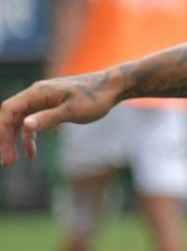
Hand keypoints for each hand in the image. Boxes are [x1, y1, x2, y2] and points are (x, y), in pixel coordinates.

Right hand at [0, 70, 122, 165]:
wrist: (112, 87)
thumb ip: (49, 118)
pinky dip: (29, 138)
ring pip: (20, 121)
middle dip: (6, 139)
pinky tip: (31, 155)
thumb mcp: (73, 111)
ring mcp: (43, 100)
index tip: (2, 150)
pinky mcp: (51, 107)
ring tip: (12, 162)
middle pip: (11, 117)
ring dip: (14, 141)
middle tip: (7, 162)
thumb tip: (25, 125)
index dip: (2, 130)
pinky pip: (33, 123)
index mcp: (38, 93)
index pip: (9, 110)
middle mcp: (36, 95)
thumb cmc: (95, 98)